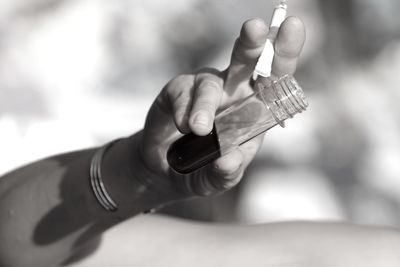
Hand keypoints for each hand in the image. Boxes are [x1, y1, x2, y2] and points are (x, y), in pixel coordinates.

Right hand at [139, 17, 304, 198]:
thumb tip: (228, 161)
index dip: (284, 55)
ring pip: (210, 81)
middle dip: (253, 44)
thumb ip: (225, 174)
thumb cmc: (203, 170)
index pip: (275, 80)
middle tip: (255, 28)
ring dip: (205, 104)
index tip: (293, 27)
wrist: (165, 170)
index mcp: (254, 110)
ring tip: (198, 130)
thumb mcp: (216, 180)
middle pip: (246, 61)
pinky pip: (184, 93)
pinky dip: (184, 112)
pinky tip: (182, 128)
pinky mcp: (179, 90)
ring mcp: (206, 89)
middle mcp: (232, 92)